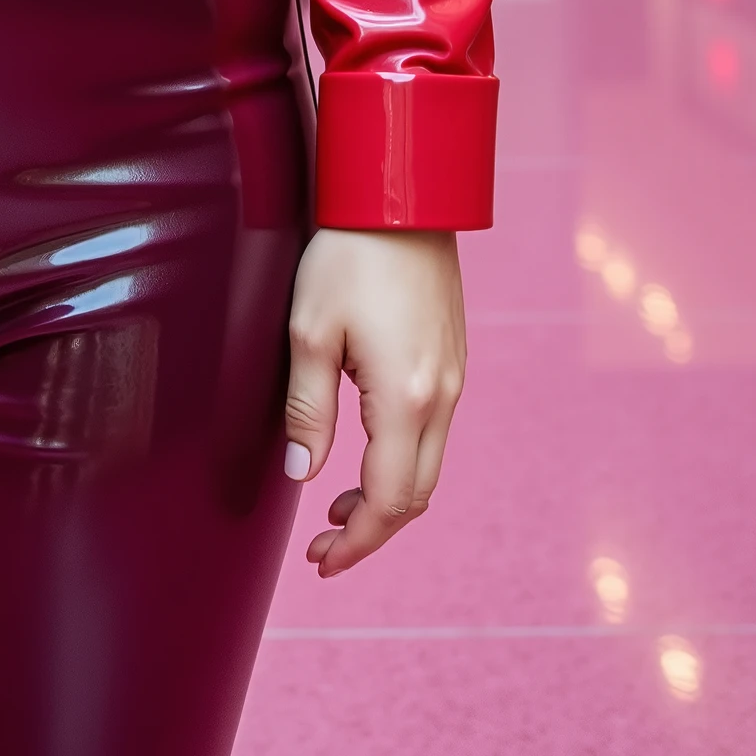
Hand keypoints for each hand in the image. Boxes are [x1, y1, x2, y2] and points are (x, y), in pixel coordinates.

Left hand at [282, 227, 466, 576]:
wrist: (402, 194)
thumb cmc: (349, 253)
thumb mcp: (309, 330)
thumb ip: (306, 410)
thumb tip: (302, 473)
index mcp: (407, 399)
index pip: (389, 501)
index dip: (356, 541)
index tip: (321, 561)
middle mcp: (443, 397)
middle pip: (415, 495)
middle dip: (370, 529)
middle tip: (323, 544)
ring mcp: (454, 378)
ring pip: (427, 465)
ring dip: (386, 495)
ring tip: (336, 504)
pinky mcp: (452, 359)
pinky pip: (432, 432)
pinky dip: (400, 459)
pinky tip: (364, 451)